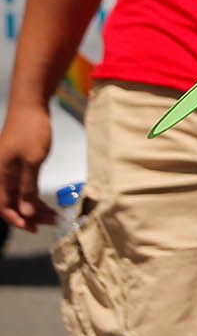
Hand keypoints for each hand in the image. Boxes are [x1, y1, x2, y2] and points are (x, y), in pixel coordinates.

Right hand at [0, 103, 53, 231]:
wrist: (30, 107)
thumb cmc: (31, 131)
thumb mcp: (33, 161)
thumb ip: (28, 188)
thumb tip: (26, 212)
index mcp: (0, 176)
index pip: (4, 207)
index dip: (18, 220)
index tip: (34, 228)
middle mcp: (0, 176)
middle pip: (12, 203)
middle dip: (30, 215)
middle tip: (51, 222)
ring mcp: (8, 170)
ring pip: (18, 196)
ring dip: (34, 206)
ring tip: (53, 215)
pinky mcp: (16, 165)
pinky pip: (22, 186)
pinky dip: (33, 195)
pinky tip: (46, 201)